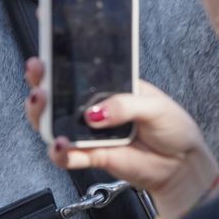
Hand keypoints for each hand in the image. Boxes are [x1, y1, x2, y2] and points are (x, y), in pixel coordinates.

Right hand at [24, 58, 218, 218]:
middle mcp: (92, 108)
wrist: (181, 165)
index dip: (59, 62)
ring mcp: (88, 132)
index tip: (46, 52)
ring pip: (53, 123)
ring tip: (41, 105)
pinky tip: (60, 144)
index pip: (79, 72)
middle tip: (38, 77)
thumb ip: (125, 105)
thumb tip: (96, 112)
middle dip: (40, 84)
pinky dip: (60, 151)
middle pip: (56, 95)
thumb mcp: (156, 107)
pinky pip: (67, 155)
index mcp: (108, 88)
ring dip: (42, 115)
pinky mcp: (90, 155)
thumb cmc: (172, 129)